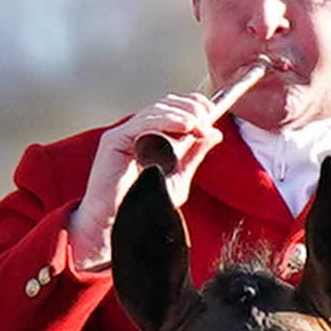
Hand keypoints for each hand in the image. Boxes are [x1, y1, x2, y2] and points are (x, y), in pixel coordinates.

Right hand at [68, 91, 232, 271]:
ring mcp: (123, 134)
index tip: (212, 111)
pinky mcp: (115, 140)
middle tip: (208, 119)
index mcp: (147, 137)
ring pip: (157, 110)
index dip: (192, 104)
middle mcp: (134, 132)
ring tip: (200, 125)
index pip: (171, 109)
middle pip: (165, 104)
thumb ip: (193, 155)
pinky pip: (144, 122)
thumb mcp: (177, 177)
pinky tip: (186, 126)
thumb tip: (215, 133)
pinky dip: (168, 121)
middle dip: (190, 108)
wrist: (116, 226)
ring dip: (183, 114)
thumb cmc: (141, 207)